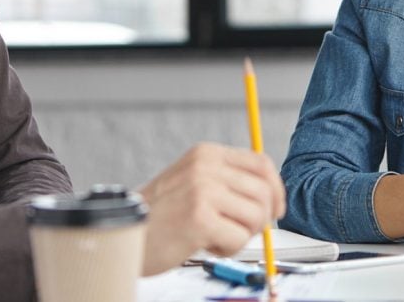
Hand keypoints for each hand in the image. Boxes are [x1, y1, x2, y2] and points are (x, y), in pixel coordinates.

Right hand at [136, 142, 285, 275]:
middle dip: (262, 218)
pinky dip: (228, 248)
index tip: (276, 209)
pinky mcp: (199, 218)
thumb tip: (272, 197)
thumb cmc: (161, 215)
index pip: (261, 163)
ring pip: (256, 216)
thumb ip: (229, 182)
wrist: (126, 234)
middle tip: (243, 231)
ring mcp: (202, 190)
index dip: (276, 188)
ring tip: (217, 236)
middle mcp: (205, 166)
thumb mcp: (194, 182)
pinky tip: (206, 245)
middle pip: (263, 191)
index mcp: (206, 154)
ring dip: (242, 235)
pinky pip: (239, 237)